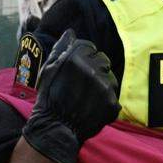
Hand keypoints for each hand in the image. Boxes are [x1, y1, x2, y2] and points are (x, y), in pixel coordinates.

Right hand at [22, 30, 119, 162]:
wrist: (56, 130)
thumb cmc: (49, 99)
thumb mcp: (48, 70)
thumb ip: (61, 48)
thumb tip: (71, 32)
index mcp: (76, 59)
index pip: (89, 47)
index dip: (83, 57)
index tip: (76, 70)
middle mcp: (93, 70)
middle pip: (103, 59)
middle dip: (95, 68)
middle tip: (83, 84)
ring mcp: (105, 88)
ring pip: (111, 77)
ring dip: (103, 84)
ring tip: (88, 97)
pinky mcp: (113, 104)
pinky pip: (114, 96)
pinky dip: (106, 102)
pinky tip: (92, 107)